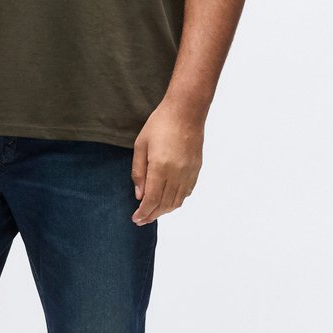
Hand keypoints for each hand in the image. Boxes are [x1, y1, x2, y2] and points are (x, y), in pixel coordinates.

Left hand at [130, 98, 204, 224]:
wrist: (186, 112)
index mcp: (160, 167)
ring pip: (177, 201)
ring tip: (154, 212)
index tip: (136, 219)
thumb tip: (139, 195)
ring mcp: (188, 172)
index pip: (152, 200)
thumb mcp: (141, 145)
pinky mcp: (196, 169)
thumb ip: (139, 172)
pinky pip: (187, 192)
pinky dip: (177, 201)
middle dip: (152, 215)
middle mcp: (176, 173)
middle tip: (142, 220)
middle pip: (164, 204)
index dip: (143, 213)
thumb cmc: (160, 124)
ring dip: (164, 210)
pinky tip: (168, 201)